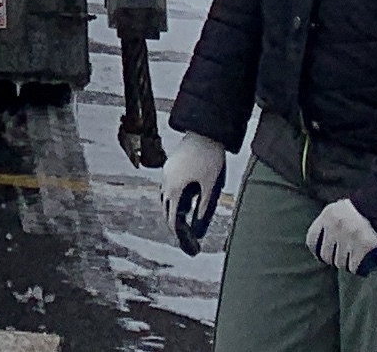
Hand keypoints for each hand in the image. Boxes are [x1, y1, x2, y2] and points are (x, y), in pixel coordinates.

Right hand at [156, 133, 227, 255]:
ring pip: (166, 196)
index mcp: (174, 189)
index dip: (179, 234)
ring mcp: (167, 172)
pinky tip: (185, 197)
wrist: (206, 132)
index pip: (172, 219)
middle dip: (174, 222)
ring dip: (173, 208)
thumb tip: (199, 228)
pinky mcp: (171, 164)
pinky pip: (169, 186)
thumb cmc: (210, 159)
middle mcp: (166, 181)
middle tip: (185, 235)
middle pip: (166, 209)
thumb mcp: (210, 187)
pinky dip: (174, 196)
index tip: (186, 244)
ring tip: (184, 218)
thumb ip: (203, 208)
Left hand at [307, 197, 376, 272]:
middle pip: (326, 255)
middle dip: (334, 259)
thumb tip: (323, 243)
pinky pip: (354, 266)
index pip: (312, 239)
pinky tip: (364, 264)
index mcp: (328, 215)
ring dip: (347, 264)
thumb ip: (331, 222)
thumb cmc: (365, 208)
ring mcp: (349, 237)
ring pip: (340, 263)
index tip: (323, 255)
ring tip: (355, 259)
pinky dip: (359, 268)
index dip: (317, 250)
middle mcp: (336, 226)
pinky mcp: (364, 247)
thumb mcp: (343, 208)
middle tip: (343, 258)